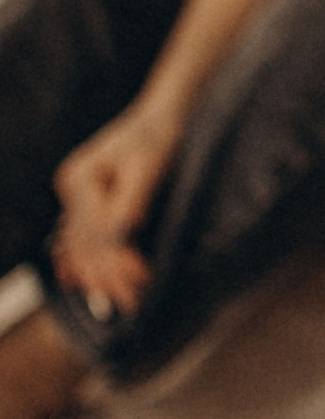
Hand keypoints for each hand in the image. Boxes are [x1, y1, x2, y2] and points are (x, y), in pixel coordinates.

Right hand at [50, 102, 181, 315]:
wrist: (160, 115)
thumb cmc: (158, 136)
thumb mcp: (149, 165)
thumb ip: (133, 199)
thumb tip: (123, 233)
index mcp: (81, 179)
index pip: (99, 232)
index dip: (119, 260)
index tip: (142, 280)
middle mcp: (71, 188)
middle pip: (88, 243)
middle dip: (110, 276)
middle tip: (133, 304)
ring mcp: (75, 196)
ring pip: (83, 245)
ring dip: (98, 276)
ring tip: (119, 303)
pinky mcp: (87, 200)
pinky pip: (80, 237)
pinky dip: (81, 261)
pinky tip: (77, 282)